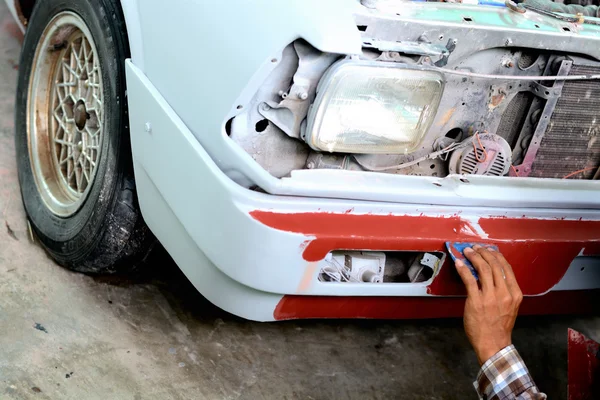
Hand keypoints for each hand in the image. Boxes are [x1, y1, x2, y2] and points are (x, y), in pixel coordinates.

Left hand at [454, 245, 522, 364]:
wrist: (493, 343)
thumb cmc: (499, 326)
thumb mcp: (509, 306)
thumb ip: (503, 290)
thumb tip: (490, 273)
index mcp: (515, 294)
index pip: (506, 267)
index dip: (496, 255)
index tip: (488, 249)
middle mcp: (505, 293)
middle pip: (495, 265)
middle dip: (483, 252)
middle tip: (475, 248)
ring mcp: (491, 297)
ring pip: (483, 269)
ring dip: (474, 257)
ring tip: (467, 252)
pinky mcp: (476, 301)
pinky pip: (469, 279)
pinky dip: (464, 269)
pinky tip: (460, 263)